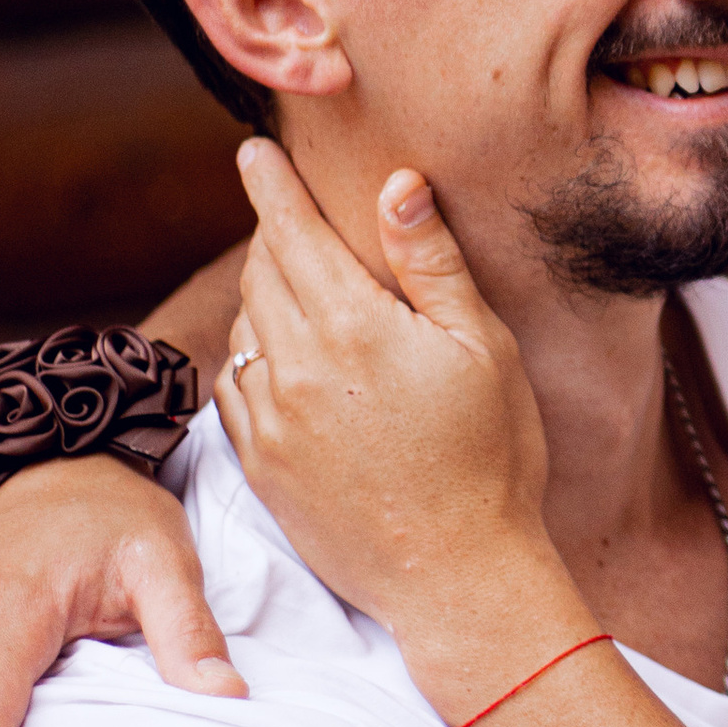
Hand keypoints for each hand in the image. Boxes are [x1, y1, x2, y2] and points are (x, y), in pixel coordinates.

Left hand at [216, 143, 562, 702]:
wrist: (457, 576)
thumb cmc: (492, 457)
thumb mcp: (483, 347)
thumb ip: (431, 263)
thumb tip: (396, 184)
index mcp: (352, 329)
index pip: (292, 233)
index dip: (271, 185)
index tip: (253, 150)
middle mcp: (295, 369)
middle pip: (262, 273)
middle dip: (272, 234)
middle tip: (288, 213)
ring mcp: (270, 421)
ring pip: (245, 327)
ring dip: (263, 294)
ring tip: (296, 284)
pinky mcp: (260, 466)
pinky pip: (235, 387)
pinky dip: (251, 355)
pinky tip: (282, 357)